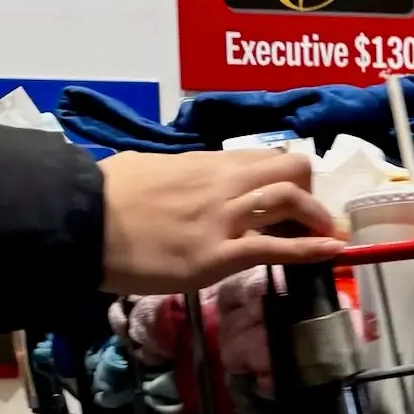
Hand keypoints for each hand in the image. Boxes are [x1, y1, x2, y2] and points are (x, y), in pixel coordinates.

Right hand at [98, 150, 346, 293]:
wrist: (80, 223)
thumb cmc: (104, 196)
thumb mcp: (147, 168)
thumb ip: (177, 172)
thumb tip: (185, 177)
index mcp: (204, 163)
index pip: (264, 157)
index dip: (288, 173)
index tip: (296, 190)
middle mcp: (222, 185)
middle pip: (290, 170)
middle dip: (311, 190)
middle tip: (314, 214)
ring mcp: (222, 219)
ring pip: (289, 200)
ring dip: (319, 217)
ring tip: (331, 233)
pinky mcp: (216, 256)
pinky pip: (275, 248)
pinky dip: (311, 249)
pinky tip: (333, 251)